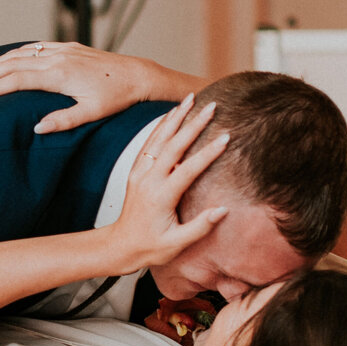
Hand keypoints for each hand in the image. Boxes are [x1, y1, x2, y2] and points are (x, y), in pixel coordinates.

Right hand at [0, 42, 156, 133]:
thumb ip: (63, 121)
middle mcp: (57, 58)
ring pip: (20, 53)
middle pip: (11, 64)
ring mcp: (61, 50)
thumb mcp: (91, 114)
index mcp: (58, 75)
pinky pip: (34, 47)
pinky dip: (15, 52)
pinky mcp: (68, 47)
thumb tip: (36, 129)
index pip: (16, 80)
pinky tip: (5, 58)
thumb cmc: (116, 98)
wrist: (136, 75)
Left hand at [110, 97, 229, 271]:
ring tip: (191, 98)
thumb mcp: (176, 244)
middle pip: (173, 145)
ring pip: (159, 138)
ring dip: (176, 117)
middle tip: (212, 106)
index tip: (226, 138)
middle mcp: (149, 180)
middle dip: (193, 124)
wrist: (120, 246)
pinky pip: (149, 143)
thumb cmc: (149, 247)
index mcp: (161, 197)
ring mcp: (140, 174)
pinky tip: (172, 113)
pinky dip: (161, 126)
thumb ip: (200, 227)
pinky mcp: (136, 171)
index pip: (188, 169)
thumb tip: (223, 210)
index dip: (208, 153)